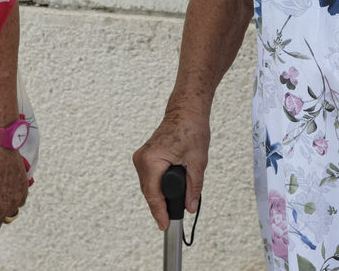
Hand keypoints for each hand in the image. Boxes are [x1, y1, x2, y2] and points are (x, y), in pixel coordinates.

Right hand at [132, 109, 209, 230]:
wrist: (185, 112)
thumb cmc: (191, 130)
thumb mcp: (197, 162)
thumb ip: (193, 188)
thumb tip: (190, 207)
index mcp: (152, 160)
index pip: (154, 194)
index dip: (159, 213)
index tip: (164, 226)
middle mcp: (142, 159)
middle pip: (149, 192)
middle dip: (160, 206)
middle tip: (171, 220)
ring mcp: (141, 157)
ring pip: (148, 187)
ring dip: (158, 197)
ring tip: (170, 209)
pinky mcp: (144, 157)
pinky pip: (148, 179)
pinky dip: (157, 187)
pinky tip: (166, 195)